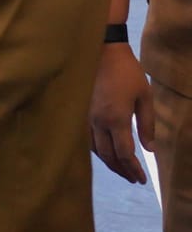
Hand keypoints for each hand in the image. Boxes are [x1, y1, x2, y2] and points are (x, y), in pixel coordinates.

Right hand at [91, 42, 155, 183]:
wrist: (101, 51)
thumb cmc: (126, 72)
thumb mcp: (144, 96)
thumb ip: (147, 124)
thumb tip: (150, 149)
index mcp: (116, 119)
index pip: (124, 153)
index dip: (133, 169)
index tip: (142, 179)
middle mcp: (98, 122)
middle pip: (108, 156)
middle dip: (122, 170)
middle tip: (133, 178)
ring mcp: (86, 117)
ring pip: (95, 149)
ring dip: (109, 162)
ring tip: (121, 168)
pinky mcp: (80, 112)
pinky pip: (87, 138)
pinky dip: (97, 150)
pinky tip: (105, 151)